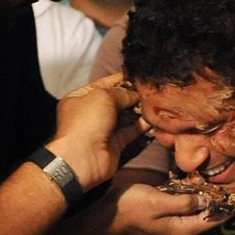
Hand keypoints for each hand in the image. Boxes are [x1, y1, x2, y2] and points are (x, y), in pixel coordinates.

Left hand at [48, 73, 142, 189]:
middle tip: (150, 91)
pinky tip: (151, 119)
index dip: (122, 79)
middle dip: (133, 96)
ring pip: (125, 116)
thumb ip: (122, 92)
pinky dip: (141, 126)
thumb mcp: (103, 96)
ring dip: (138, 110)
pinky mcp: (114, 144)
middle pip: (117, 100)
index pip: (105, 84)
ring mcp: (102, 129)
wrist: (82, 158)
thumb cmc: (85, 122)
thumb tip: (135, 93)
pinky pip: (130, 132)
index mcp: (81, 98)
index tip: (139, 76)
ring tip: (153, 104)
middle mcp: (91, 113)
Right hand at [106, 183, 223, 234]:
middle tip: (230, 182)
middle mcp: (182, 233)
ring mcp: (174, 228)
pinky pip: (186, 210)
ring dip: (205, 199)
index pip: (213, 220)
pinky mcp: (167, 221)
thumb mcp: (159, 201)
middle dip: (218, 201)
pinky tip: (195, 185)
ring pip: (197, 213)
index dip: (228, 208)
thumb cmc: (131, 208)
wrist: (108, 217)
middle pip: (207, 217)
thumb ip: (185, 202)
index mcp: (183, 230)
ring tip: (217, 181)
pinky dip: (193, 199)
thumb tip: (207, 201)